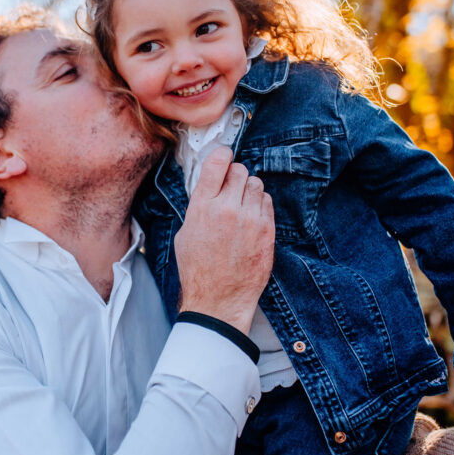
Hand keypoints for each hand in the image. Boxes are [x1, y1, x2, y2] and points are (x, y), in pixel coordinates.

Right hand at [175, 147, 274, 334]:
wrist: (218, 299)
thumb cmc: (198, 269)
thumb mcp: (186, 232)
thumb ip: (199, 205)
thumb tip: (209, 186)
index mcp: (202, 207)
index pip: (217, 163)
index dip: (222, 155)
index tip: (225, 156)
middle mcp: (227, 209)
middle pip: (240, 170)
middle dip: (236, 176)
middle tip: (232, 188)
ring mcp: (250, 219)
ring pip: (256, 184)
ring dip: (249, 191)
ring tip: (242, 207)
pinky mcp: (267, 231)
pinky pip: (267, 202)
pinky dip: (260, 206)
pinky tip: (252, 219)